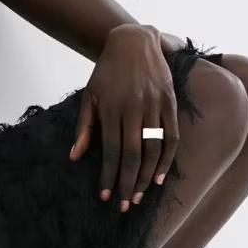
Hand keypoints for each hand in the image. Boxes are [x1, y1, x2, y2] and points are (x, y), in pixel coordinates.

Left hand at [69, 25, 178, 210]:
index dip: (110, 176)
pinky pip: (172, 136)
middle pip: (134, 155)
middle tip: (126, 206)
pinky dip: (168, 159)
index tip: (106, 196)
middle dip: (129, 184)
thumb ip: (85, 127)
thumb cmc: (107, 72)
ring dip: (148, 176)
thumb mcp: (89, 96)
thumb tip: (75, 157)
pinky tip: (161, 176)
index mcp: (112, 109)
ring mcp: (155, 106)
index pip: (112, 151)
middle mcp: (134, 109)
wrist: (134, 41)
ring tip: (141, 196)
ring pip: (154, 149)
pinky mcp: (170, 103)